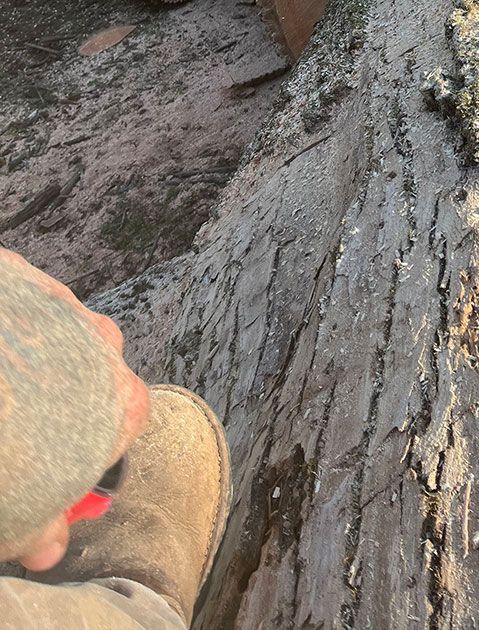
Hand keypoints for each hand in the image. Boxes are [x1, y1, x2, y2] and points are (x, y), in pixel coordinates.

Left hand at [0, 250, 149, 570]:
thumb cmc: (5, 454)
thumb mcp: (21, 516)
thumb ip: (43, 531)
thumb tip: (47, 547)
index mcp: (124, 404)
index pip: (117, 427)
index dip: (79, 454)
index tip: (45, 472)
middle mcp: (103, 345)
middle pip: (85, 374)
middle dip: (55, 399)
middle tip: (11, 430)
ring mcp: (62, 304)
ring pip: (51, 333)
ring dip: (27, 357)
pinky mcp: (18, 273)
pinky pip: (14, 299)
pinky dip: (2, 323)